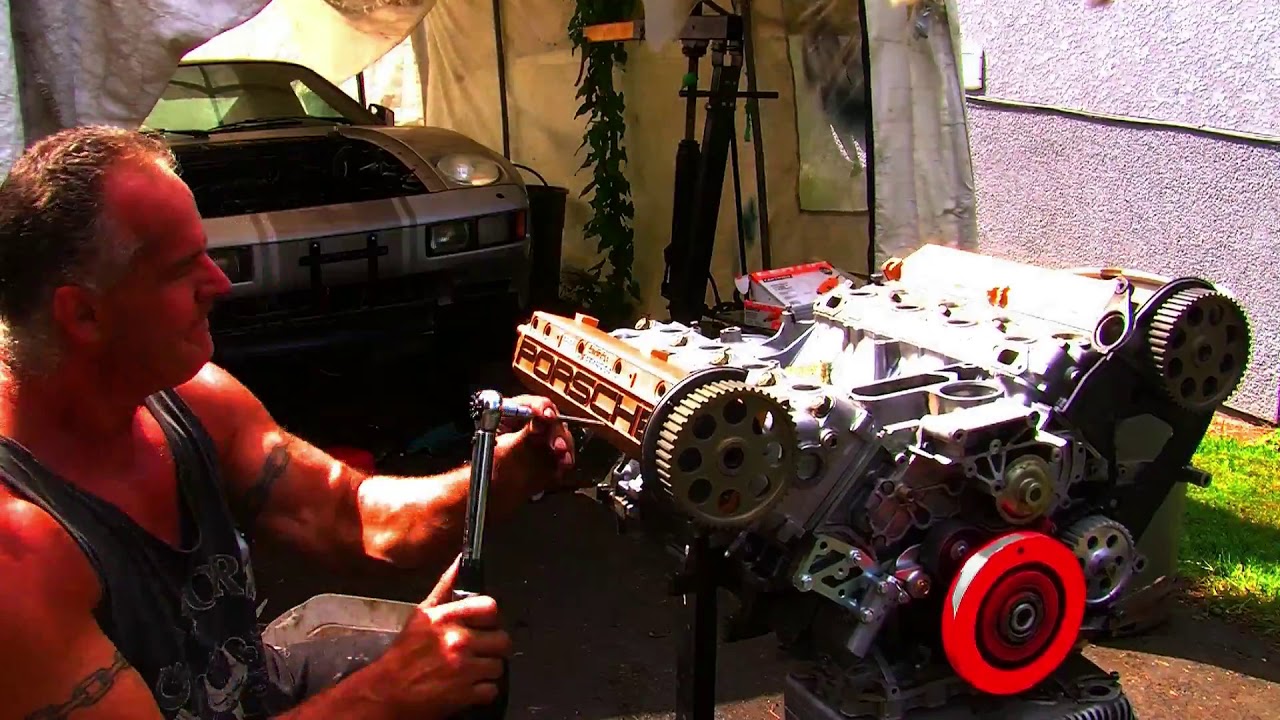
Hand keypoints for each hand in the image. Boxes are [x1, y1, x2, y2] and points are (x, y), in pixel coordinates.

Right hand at [375, 558, 511, 717]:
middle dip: (493, 646)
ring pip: (499, 666)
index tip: (484, 624)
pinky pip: (491, 690)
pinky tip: (469, 686)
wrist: (387, 691)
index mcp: (447, 619)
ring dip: (488, 670)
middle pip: (502, 640)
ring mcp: (463, 669)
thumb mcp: (422, 614)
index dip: (491, 617)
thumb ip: (445, 587)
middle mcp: (458, 641)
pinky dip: (483, 690)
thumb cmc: (405, 652)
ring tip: (472, 669)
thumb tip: (460, 561)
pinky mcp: (465, 694)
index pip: (491, 608)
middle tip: (481, 650)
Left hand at [492, 395, 576, 497]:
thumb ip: (524, 435)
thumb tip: (539, 421)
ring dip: (564, 444)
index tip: (546, 415)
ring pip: (560, 435)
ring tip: (562, 454)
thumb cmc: (488, 474)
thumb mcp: (504, 451)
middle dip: (555, 430)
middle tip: (556, 443)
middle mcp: (527, 425)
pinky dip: (565, 458)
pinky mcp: (550, 456)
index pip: (527, 404)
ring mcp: (541, 440)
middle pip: (549, 418)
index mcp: (508, 417)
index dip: (540, 407)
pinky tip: (564, 463)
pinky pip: (564, 453)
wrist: (492, 499)